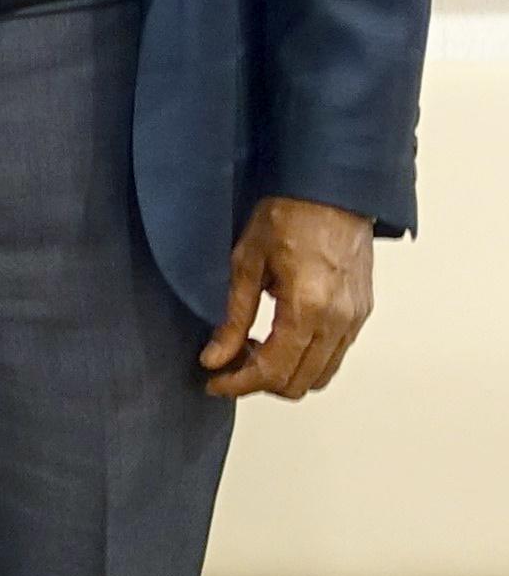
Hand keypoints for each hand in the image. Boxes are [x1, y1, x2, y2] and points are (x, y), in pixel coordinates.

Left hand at [199, 198, 375, 399]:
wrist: (331, 190)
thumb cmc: (289, 215)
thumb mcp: (245, 264)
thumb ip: (232, 318)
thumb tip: (215, 358)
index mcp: (309, 308)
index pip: (273, 371)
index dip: (238, 385)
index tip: (213, 383)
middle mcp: (340, 320)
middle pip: (298, 383)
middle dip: (259, 384)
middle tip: (227, 366)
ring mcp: (355, 318)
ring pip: (320, 375)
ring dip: (283, 374)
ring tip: (250, 351)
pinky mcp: (361, 312)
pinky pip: (334, 355)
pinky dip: (304, 360)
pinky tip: (276, 338)